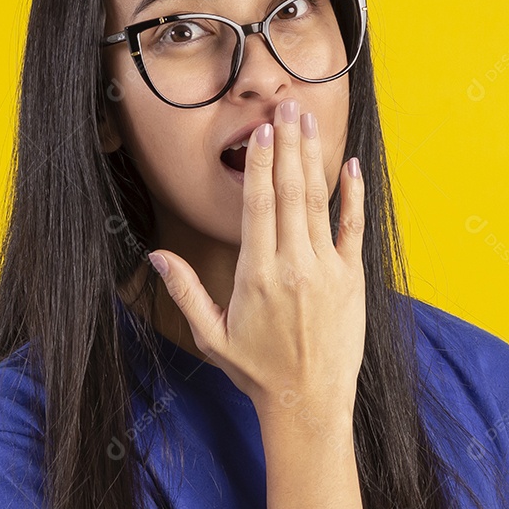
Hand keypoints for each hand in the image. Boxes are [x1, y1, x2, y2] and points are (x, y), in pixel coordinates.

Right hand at [148, 98, 366, 417]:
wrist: (310, 403)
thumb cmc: (258, 371)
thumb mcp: (211, 336)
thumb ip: (184, 291)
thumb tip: (154, 256)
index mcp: (256, 275)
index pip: (258, 206)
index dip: (260, 163)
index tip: (259, 130)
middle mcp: (293, 266)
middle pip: (290, 192)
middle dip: (287, 145)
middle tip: (285, 105)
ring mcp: (326, 270)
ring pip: (319, 203)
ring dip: (313, 158)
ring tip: (308, 121)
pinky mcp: (352, 278)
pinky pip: (354, 229)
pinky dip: (353, 196)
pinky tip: (350, 166)